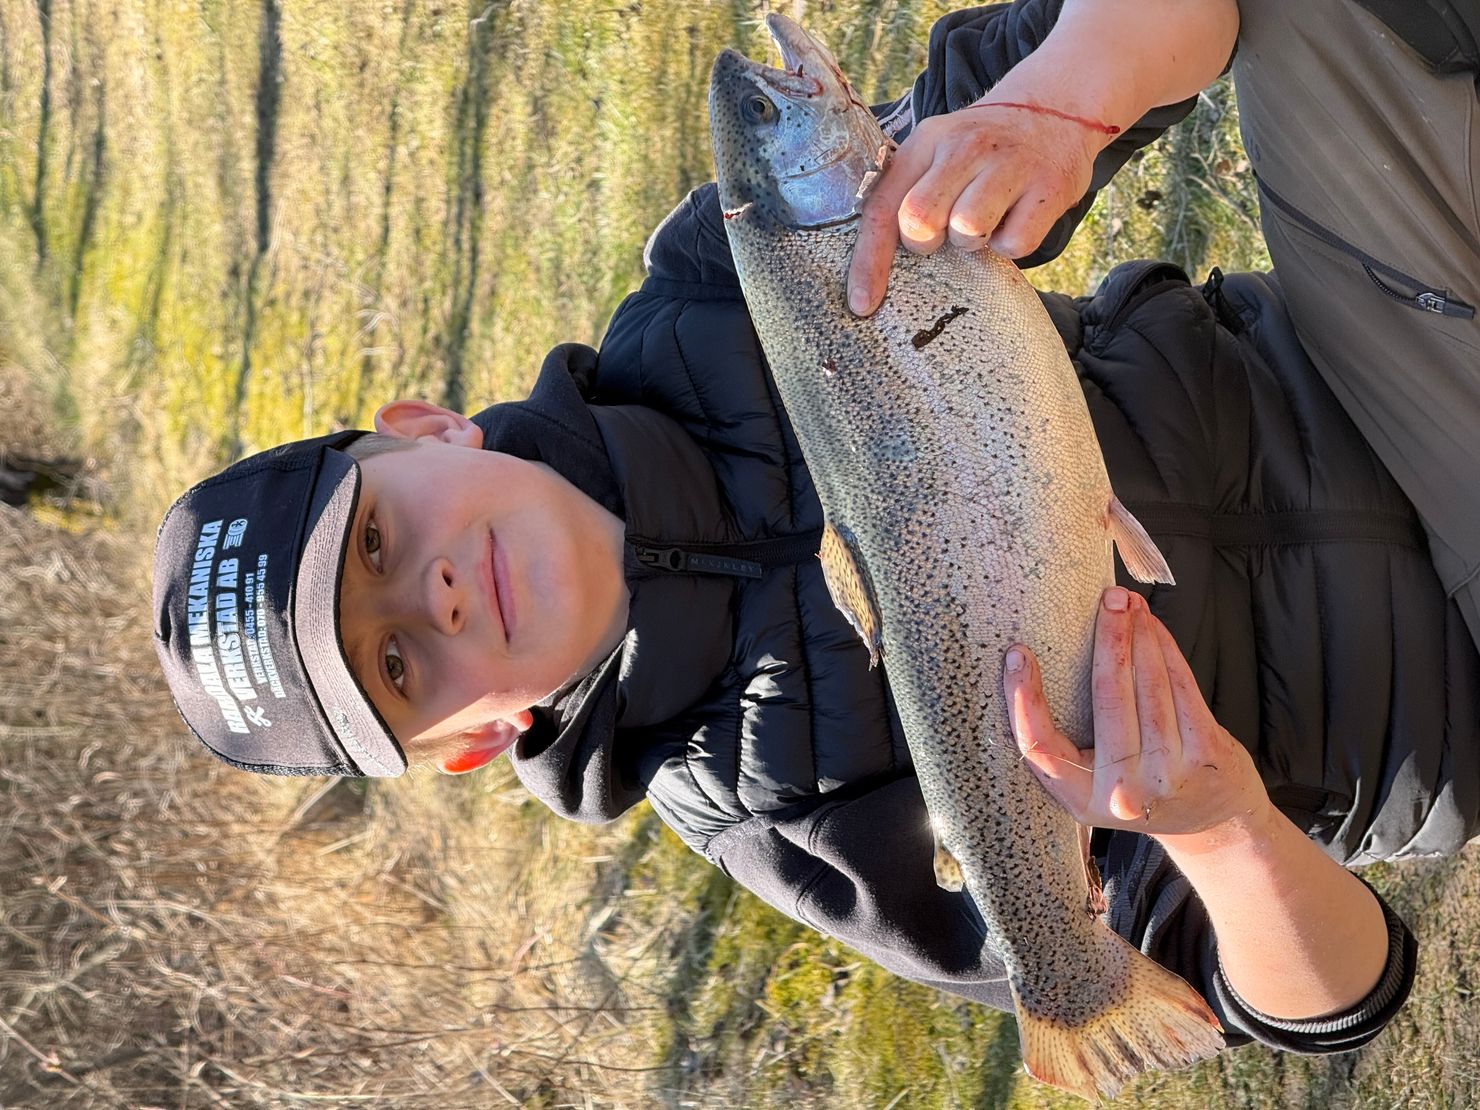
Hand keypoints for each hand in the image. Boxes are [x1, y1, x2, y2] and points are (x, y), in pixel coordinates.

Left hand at [846, 91, 1100, 315]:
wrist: (1057, 109)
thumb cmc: (983, 150)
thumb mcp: (939, 151)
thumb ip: (906, 192)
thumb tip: (874, 266)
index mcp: (928, 141)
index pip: (883, 206)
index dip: (868, 262)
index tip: (862, 305)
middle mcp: (966, 147)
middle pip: (920, 219)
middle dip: (925, 242)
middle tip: (945, 231)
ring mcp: (1010, 164)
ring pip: (968, 230)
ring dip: (971, 242)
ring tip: (985, 220)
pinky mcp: (1050, 187)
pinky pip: (1015, 245)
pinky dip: (1012, 245)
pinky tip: (1015, 219)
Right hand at [1003, 586, 1271, 843]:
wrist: (1210, 820)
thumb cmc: (1137, 784)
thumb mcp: (1089, 782)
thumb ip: (1067, 739)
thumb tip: (1035, 657)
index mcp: (1079, 798)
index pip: (1039, 746)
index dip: (1024, 698)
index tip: (1017, 653)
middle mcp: (1122, 791)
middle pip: (1106, 701)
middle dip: (1107, 641)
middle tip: (1105, 599)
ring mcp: (1167, 774)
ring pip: (1148, 688)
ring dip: (1139, 637)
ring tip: (1129, 604)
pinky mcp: (1205, 755)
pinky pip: (1181, 688)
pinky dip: (1168, 651)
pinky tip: (1156, 629)